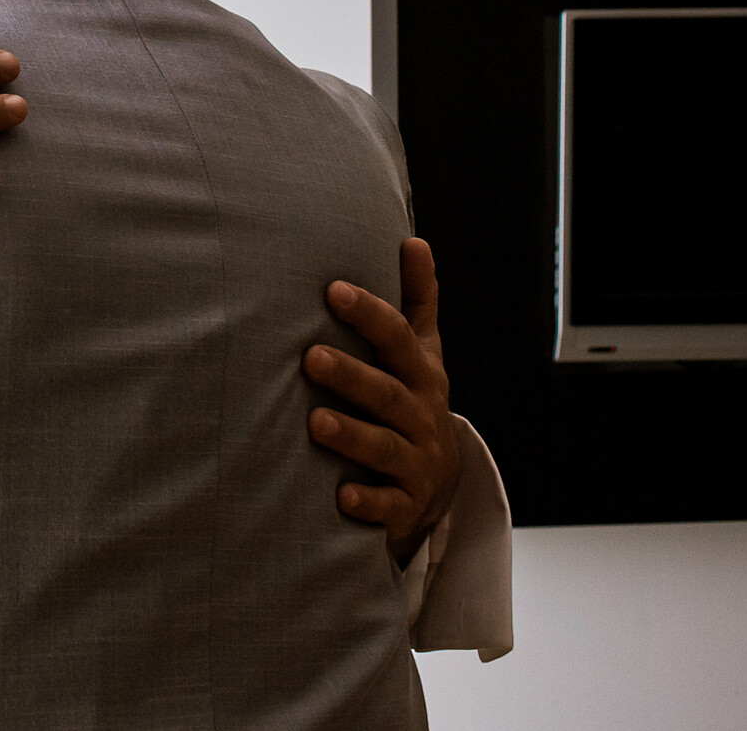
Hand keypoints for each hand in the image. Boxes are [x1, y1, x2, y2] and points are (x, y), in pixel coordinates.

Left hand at [303, 237, 460, 566]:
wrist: (436, 484)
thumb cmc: (414, 402)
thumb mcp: (422, 352)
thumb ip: (417, 299)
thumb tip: (414, 240)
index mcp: (421, 374)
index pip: (399, 339)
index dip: (370, 315)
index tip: (334, 290)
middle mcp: (421, 416)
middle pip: (387, 393)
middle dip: (352, 375)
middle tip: (310, 356)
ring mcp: (416, 462)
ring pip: (384, 448)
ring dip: (352, 436)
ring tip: (315, 422)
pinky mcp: (405, 505)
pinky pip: (388, 506)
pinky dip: (367, 502)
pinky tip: (341, 497)